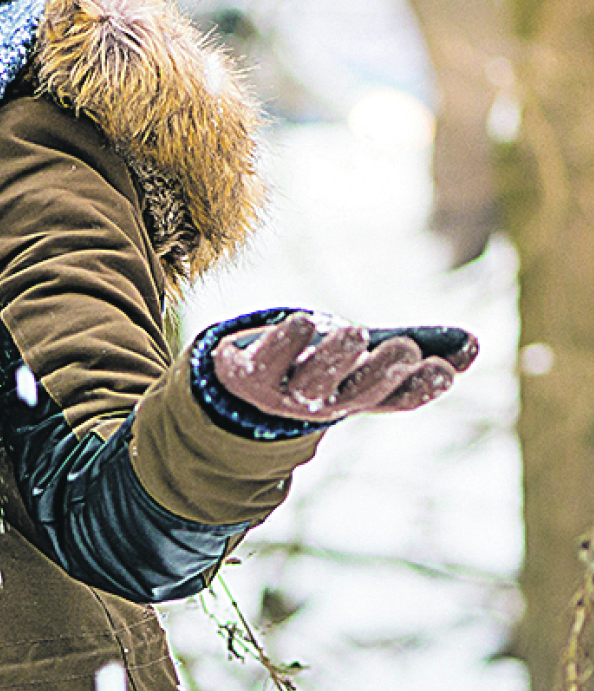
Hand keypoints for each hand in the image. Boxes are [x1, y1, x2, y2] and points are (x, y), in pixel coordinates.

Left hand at [211, 313, 477, 421]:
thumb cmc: (320, 362)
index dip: (420, 388)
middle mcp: (328, 399)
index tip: (443, 370)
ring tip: (355, 334)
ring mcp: (288, 391)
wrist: (248, 380)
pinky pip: (268, 362)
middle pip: (358, 391)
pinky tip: (303, 323)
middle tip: (405, 350)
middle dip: (382, 371)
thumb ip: (420, 345)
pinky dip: (285, 344)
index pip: (397, 398)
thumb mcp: (369, 355)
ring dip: (336, 359)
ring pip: (314, 381)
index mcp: (361, 395)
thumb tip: (475, 345)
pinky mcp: (252, 374)